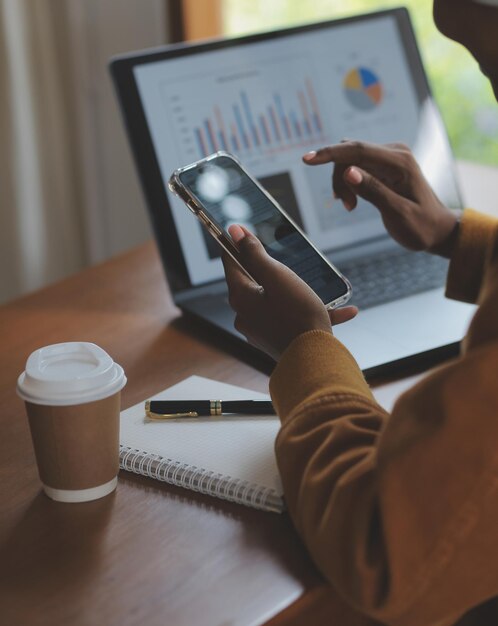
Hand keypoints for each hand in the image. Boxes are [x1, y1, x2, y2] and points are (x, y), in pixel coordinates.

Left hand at [222, 225, 357, 360]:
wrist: (314, 359)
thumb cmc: (297, 315)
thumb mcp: (277, 276)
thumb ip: (255, 253)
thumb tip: (235, 232)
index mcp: (240, 298)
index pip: (231, 263)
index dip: (237, 244)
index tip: (242, 230)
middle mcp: (245, 315)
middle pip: (255, 282)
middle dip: (274, 270)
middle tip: (288, 258)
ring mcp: (261, 330)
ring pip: (279, 301)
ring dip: (301, 292)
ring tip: (323, 288)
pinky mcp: (278, 341)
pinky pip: (294, 319)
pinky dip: (313, 312)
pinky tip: (344, 311)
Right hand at [303, 141, 460, 257]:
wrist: (437, 230)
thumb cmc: (421, 226)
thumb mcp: (398, 214)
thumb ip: (374, 192)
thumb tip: (349, 172)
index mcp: (400, 163)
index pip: (357, 150)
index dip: (329, 153)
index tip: (306, 159)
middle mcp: (394, 153)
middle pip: (350, 154)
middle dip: (338, 178)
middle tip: (346, 207)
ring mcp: (389, 158)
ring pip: (349, 160)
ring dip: (342, 183)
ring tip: (350, 207)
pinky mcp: (383, 165)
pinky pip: (355, 166)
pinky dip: (348, 184)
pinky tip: (352, 201)